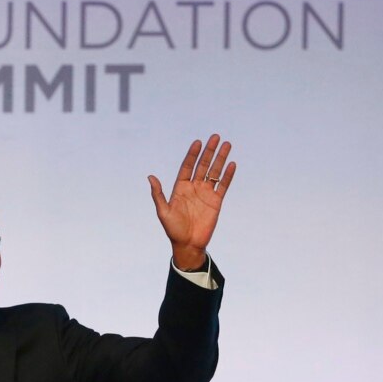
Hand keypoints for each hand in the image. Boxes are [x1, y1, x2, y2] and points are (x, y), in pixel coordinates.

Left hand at [148, 134, 235, 269]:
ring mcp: (206, 194)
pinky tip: (232, 164)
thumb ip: (158, 194)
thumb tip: (150, 177)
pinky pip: (223, 185)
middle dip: (209, 151)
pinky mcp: (216, 201)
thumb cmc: (173, 229)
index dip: (192, 154)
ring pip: (214, 172)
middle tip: (216, 137)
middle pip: (202, 165)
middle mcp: (194, 188)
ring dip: (221, 158)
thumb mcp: (163, 211)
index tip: (198, 142)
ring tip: (227, 144)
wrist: (188, 244)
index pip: (187, 166)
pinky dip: (228, 175)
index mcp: (180, 188)